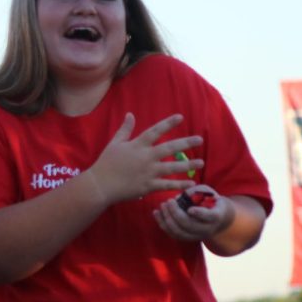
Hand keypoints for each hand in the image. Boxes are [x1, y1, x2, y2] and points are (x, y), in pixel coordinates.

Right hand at [84, 113, 202, 204]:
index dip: (168, 123)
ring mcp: (148, 172)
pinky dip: (179, 184)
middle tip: (200, 139)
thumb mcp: (114, 143)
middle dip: (186, 143)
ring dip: (188, 164)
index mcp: (138, 145)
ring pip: (172, 167)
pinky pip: (167, 185)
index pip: (155, 131)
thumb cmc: (106, 163)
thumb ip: (125, 129)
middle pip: (169, 148)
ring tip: (201, 162)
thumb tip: (130, 115)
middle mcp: (146, 157)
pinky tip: (191, 183)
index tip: (181, 117)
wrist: (100, 185)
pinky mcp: (148, 186)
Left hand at [155, 183, 233, 240]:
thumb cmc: (211, 200)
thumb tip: (178, 198)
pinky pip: (173, 234)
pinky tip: (157, 213)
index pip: (209, 216)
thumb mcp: (206, 192)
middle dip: (176, 213)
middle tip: (168, 201)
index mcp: (216, 215)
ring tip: (162, 206)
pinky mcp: (188, 238)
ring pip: (179, 232)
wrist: (218, 218)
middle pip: (189, 225)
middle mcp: (207, 229)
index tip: (190, 209)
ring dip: (167, 219)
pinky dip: (163, 224)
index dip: (199, 214)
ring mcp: (197, 236)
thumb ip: (194, 192)